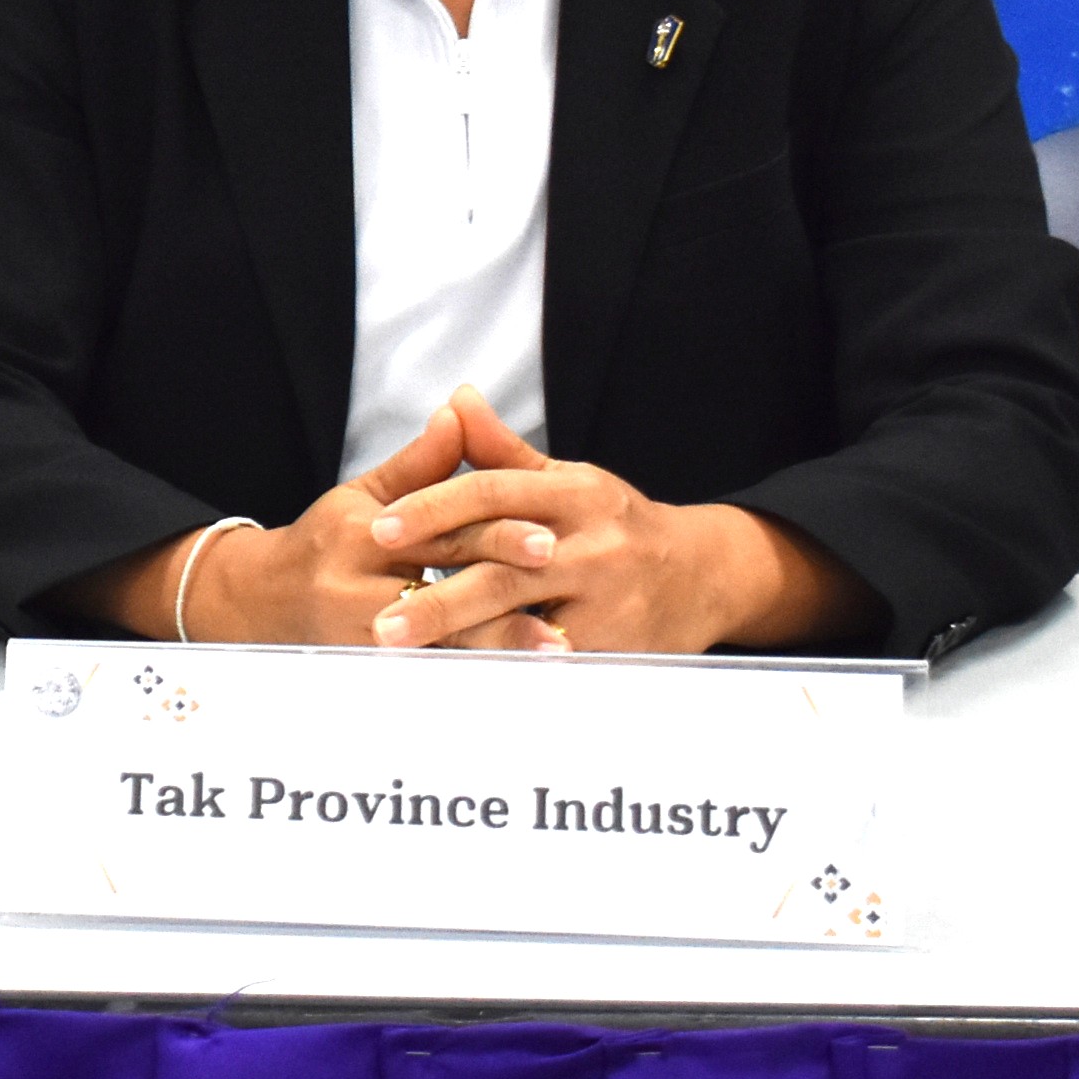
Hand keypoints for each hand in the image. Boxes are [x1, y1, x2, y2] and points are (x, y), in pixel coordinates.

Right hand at [66, 398, 558, 648]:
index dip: (496, 538)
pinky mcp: (359, 671)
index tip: (549, 543)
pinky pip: (423, 676)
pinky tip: (513, 681)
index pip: (438, 532)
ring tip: (552, 656)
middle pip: (440, 598)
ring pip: (435, 648)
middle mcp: (351, 589)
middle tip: (561, 619)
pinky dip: (470, 675)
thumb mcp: (364, 493)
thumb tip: (462, 408)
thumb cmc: (325, 543)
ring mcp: (353, 637)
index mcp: (358, 534)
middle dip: (504, 610)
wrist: (261, 603)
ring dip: (495, 654)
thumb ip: (421, 461)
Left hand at [361, 396, 867, 654]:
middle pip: (500, 567)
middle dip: (435, 596)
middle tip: (379, 619)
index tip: (378, 530)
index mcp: (575, 492)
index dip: (432, 509)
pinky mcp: (614, 648)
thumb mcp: (567, 479)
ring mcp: (607, 600)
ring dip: (460, 640)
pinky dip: (502, 669)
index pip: (491, 493)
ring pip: (521, 620)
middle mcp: (593, 544)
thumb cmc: (615, 524)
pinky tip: (457, 678)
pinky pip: (547, 661)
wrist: (701, 575)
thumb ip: (503, 451)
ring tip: (407, 654)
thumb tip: (455, 401)